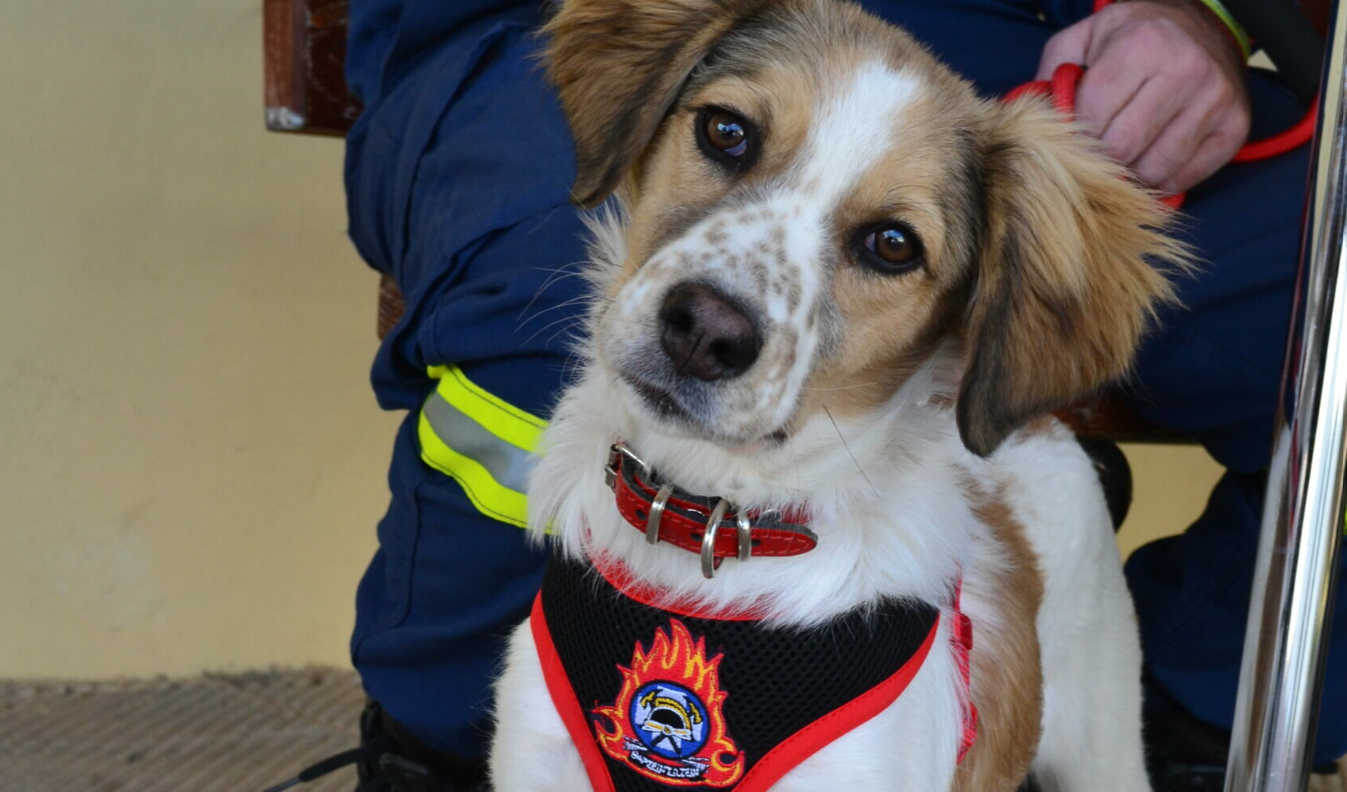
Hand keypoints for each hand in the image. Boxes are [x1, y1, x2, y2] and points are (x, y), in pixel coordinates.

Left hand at [1037, 0, 1250, 192]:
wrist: (1201, 25)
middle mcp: (1185, 70)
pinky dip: (1162, 180)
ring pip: (1154, 170)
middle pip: (1123, 149)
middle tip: (1094, 156)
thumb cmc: (1132, 38)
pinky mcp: (1234, 126)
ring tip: (1122, 159)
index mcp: (1142, 45)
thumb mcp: (1084, 40)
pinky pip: (1186, 177)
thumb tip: (1034, 124)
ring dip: (1130, 175)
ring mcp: (1215, 100)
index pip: (1093, 119)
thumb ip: (1051, 75)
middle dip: (1100, 161)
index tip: (1071, 141)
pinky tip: (1150, 161)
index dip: (1074, 139)